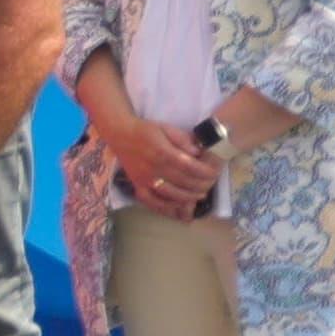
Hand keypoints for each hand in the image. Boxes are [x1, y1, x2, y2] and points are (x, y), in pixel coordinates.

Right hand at [94, 108, 212, 212]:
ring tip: (200, 195)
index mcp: (162, 151)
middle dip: (201, 185)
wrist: (120, 134)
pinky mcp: (137, 185)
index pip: (189, 166)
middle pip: (183, 182)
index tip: (214, 173)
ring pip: (171, 194)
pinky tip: (178, 206)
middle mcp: (153, 168)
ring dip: (189, 197)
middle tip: (211, 184)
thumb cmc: (146, 130)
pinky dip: (166, 207)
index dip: (205, 172)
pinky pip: (152, 201)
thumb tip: (198, 152)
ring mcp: (144, 179)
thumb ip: (183, 140)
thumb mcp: (167, 128)